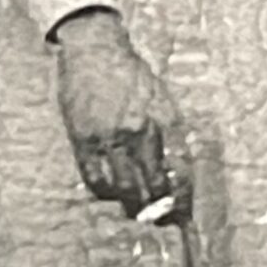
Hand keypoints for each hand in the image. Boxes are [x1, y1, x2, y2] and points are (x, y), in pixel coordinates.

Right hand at [52, 8, 191, 217]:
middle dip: (158, 210)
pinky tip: (109, 190)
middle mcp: (140, 132)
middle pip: (154, 187)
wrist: (94, 48)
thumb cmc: (130, 72)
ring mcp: (110, 137)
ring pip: (125, 189)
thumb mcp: (160, 97)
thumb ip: (169, 130)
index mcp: (163, 120)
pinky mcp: (83, 139)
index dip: (183, 198)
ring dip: (131, 205)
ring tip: (133, 209)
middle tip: (158, 218)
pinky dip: (104, 191)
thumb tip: (176, 169)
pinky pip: (95, 179)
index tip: (183, 214)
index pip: (180, 171)